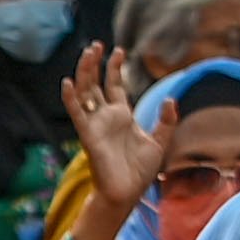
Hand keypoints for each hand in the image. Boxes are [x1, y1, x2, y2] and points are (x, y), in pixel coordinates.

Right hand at [64, 43, 174, 220]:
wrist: (126, 194)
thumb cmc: (139, 173)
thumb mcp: (159, 142)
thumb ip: (166, 121)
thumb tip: (172, 99)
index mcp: (121, 116)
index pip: (114, 86)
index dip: (115, 68)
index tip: (119, 50)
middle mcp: (106, 117)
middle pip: (96, 84)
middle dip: (95, 64)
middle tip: (96, 45)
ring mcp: (95, 125)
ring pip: (86, 92)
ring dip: (84, 72)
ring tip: (88, 53)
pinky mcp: (88, 135)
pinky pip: (77, 114)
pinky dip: (71, 98)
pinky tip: (67, 82)